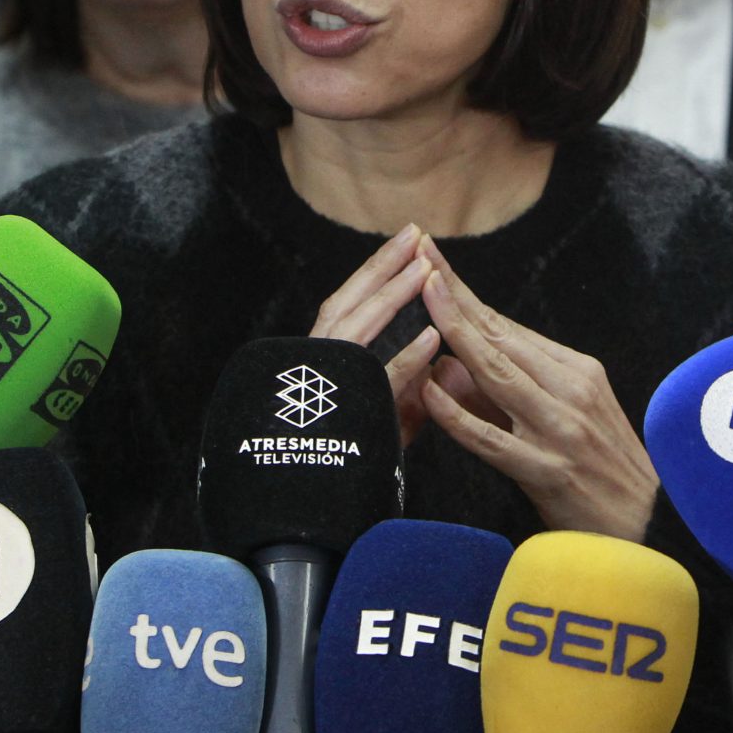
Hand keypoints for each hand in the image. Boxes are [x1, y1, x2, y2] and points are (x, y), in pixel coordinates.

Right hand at [310, 222, 442, 445]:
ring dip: (394, 297)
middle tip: (415, 234)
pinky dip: (406, 359)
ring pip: (361, 329)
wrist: (301, 498)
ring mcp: (329, 382)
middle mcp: (320, 361)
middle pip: (351, 302)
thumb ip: (403, 390)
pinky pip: (379, 381)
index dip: (376, 272)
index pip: (349, 303)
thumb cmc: (340, 458)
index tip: (405, 245)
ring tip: (425, 270)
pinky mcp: (347, 411)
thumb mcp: (378, 417)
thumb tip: (431, 365)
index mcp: (325, 357)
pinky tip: (432, 337)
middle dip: (384, 265)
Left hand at [417, 239, 657, 540]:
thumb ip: (504, 393)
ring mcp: (560, 429)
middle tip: (418, 256)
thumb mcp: (564, 418)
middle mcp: (571, 390)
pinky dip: (458, 414)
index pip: (508, 325)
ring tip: (421, 298)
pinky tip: (429, 392)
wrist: (651, 528)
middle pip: (500, 335)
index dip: (466, 292)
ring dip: (455, 332)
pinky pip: (492, 439)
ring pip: (497, 373)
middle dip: (454, 295)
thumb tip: (444, 366)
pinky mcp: (548, 470)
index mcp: (578, 372)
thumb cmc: (602, 473)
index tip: (432, 259)